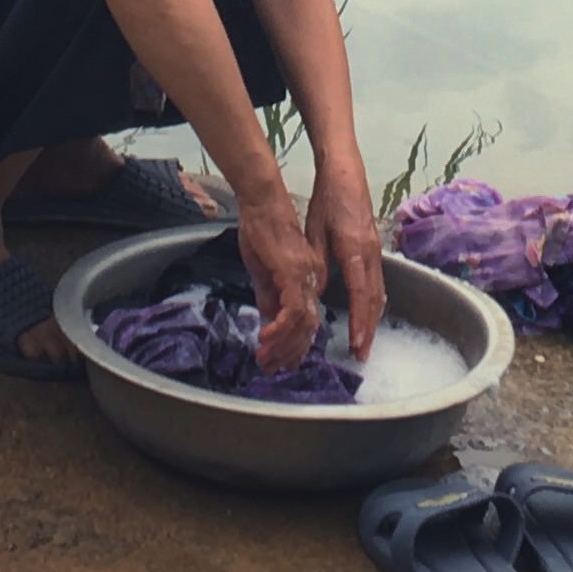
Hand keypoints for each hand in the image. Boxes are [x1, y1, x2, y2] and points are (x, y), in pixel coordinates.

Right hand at [237, 180, 327, 371]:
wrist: (261, 203)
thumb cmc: (261, 230)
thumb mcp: (262, 270)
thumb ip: (268, 295)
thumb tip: (269, 320)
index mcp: (307, 278)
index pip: (306, 320)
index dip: (294, 344)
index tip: (280, 362)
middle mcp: (311, 280)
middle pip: (308, 327)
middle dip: (290, 352)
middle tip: (272, 368)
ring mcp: (305, 276)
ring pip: (303, 324)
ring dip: (284, 346)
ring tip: (266, 359)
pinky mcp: (294, 273)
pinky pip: (292, 311)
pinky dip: (280, 329)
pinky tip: (265, 339)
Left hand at [310, 159, 387, 359]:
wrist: (346, 172)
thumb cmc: (328, 200)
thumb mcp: (314, 232)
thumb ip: (316, 265)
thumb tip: (315, 293)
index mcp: (355, 250)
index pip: (360, 294)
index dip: (359, 322)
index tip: (356, 345)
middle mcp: (371, 253)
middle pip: (375, 299)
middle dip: (369, 329)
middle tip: (362, 354)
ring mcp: (376, 250)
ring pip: (379, 291)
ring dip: (373, 318)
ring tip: (365, 342)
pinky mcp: (374, 247)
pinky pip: (378, 281)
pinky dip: (374, 302)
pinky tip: (369, 313)